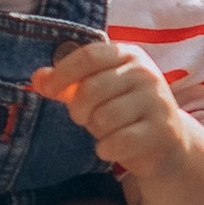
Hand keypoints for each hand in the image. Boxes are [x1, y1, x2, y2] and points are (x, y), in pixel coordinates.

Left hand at [32, 37, 189, 180]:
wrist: (166, 141)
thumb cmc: (124, 111)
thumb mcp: (97, 90)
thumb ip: (68, 83)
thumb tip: (37, 79)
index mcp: (129, 55)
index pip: (89, 56)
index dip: (62, 73)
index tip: (47, 89)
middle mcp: (146, 73)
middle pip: (91, 89)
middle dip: (79, 110)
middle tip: (84, 118)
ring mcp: (157, 102)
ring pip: (103, 118)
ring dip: (95, 130)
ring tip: (105, 130)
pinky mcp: (163, 131)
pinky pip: (117, 142)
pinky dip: (107, 149)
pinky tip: (114, 147)